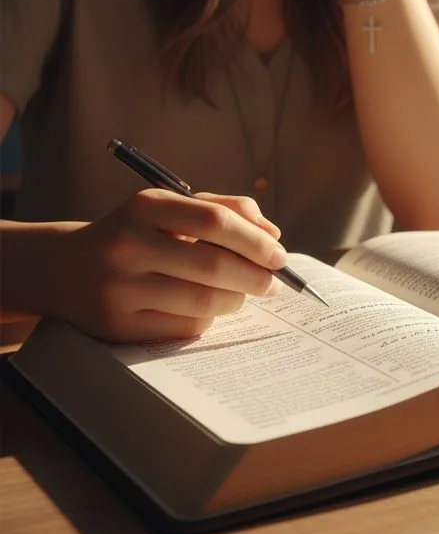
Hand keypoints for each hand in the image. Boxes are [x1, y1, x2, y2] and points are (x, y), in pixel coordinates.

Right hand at [48, 190, 287, 342]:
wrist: (64, 267)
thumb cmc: (138, 232)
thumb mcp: (172, 207)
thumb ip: (225, 208)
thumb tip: (272, 234)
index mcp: (146, 205)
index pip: (216, 221)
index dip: (256, 241)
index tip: (279, 255)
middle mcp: (127, 244)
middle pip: (213, 265)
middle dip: (255, 277)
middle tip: (272, 283)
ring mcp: (118, 287)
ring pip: (202, 301)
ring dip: (236, 300)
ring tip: (242, 295)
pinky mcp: (116, 324)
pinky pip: (183, 327)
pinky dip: (207, 320)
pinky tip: (207, 310)